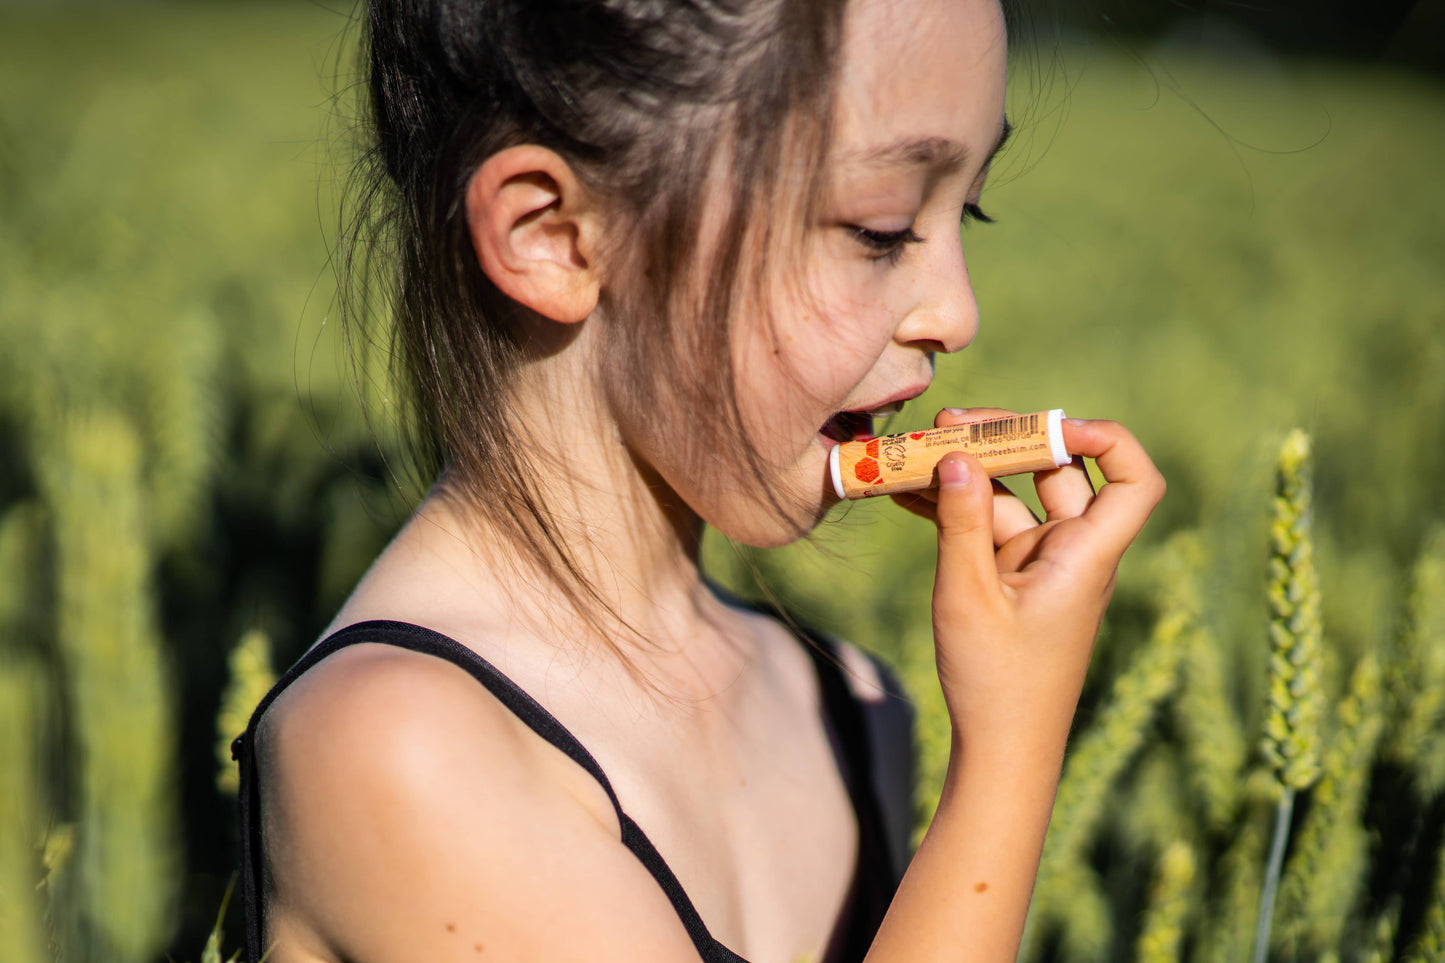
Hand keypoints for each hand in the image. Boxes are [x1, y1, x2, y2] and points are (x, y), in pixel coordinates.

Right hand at [890, 408, 1164, 754]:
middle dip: (1003, 440)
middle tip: (945, 426)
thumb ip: (962, 522)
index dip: (1103, 439)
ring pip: (1011, 496)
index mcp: (1086, 556)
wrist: (1001, 751)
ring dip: (965, 475)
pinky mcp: (1014, 580)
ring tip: (907, 458)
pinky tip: (907, 496)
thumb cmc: (996, 683)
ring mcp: (1042, 565)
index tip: (1047, 427)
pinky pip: (988, 527)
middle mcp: (1073, 552)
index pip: (1133, 478)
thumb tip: (956, 456)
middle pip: (1058, 471)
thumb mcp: (967, 597)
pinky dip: (955, 509)